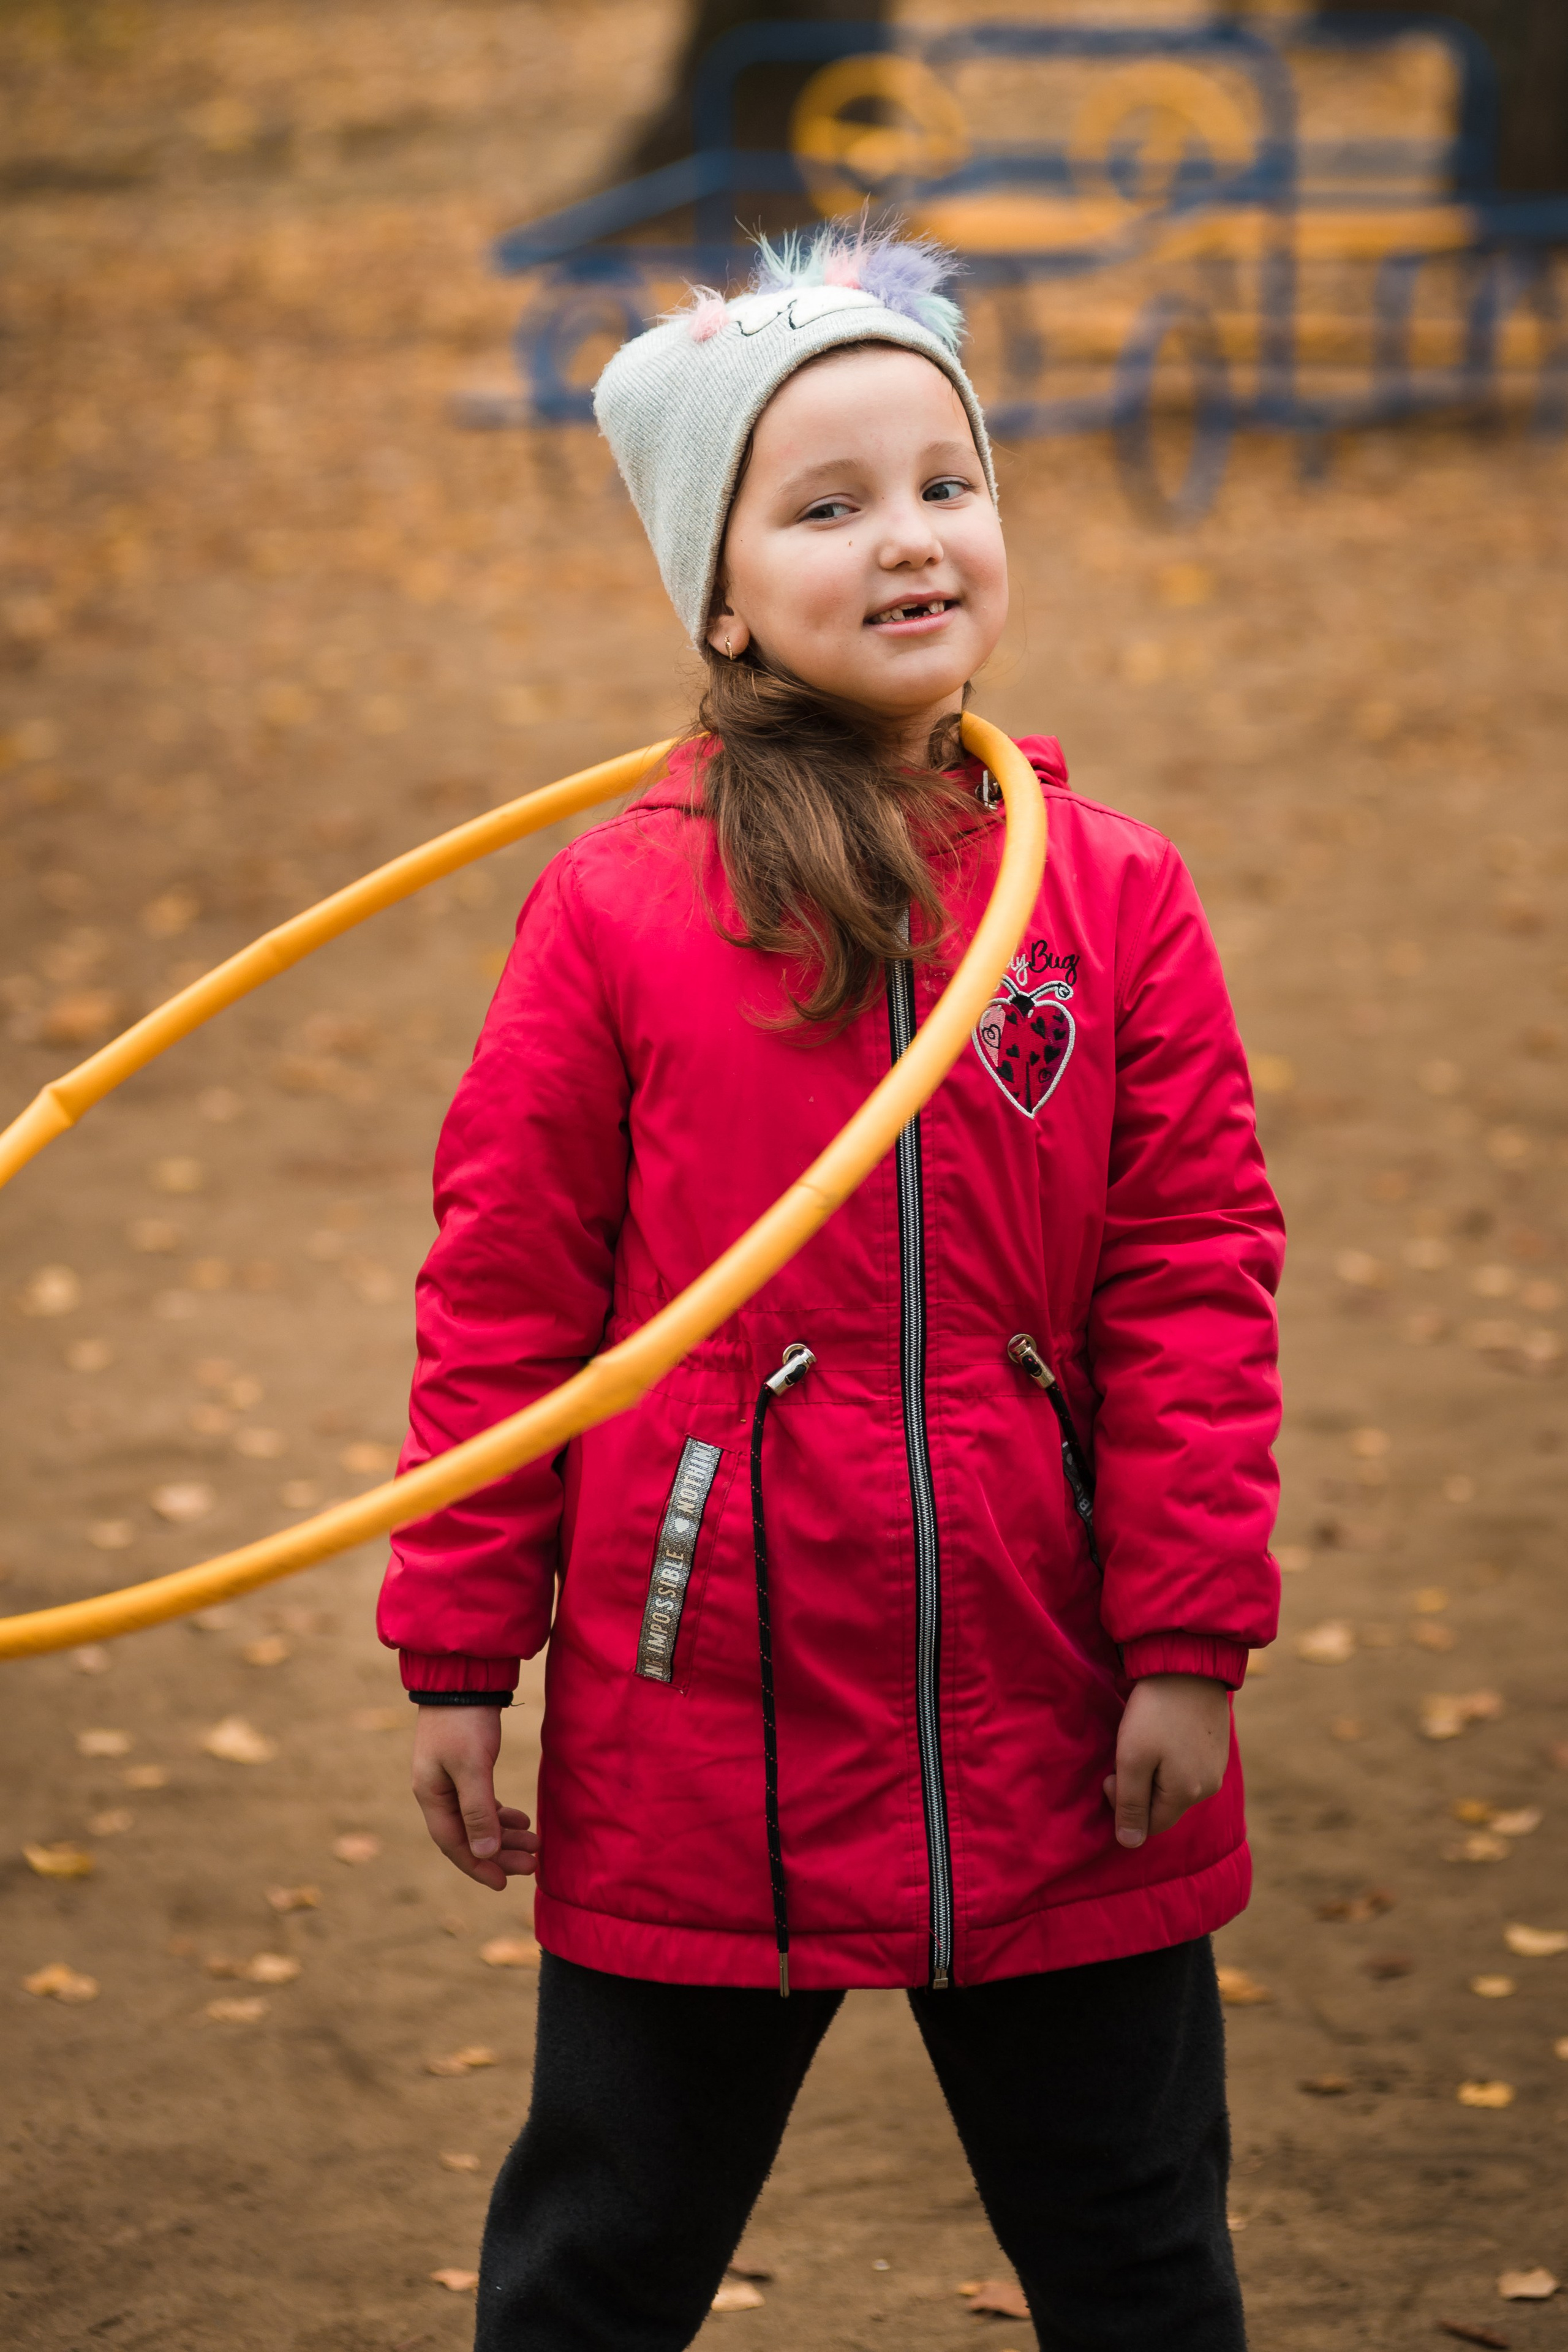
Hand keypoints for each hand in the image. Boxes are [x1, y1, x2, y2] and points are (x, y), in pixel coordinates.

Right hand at [411, 1704, 539, 1892]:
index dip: (478, 1866)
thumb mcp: (471, 1766)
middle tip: (531, 1865)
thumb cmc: (464, 1721)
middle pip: (468, 1835)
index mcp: (431, 1795)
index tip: (504, 1884)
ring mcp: (449, 1778)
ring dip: (504, 1834)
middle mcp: (437, 1791)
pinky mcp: (465, 1765)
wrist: (463, 1677)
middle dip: (499, 1853)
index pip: (454, 1843)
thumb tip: (484, 1854)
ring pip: (478, 1819)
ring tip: (534, 1844)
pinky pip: (482, 1801)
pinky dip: (501, 1814)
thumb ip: (478, 1811)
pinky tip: (521, 1820)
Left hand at [1103, 1674, 1229, 1849]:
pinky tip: (1160, 1733)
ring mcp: (1216, 1765)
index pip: (1151, 1824)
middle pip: (1164, 1806)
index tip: (1111, 1775)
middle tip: (1123, 1757)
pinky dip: (1169, 1758)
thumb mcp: (1132, 1759)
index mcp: (1188, 1794)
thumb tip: (1130, 1844)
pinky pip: (1188, 1766)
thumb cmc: (1154, 1713)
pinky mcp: (1216, 1745)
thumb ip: (1131, 1804)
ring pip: (1175, 1785)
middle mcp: (1209, 1786)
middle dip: (1138, 1789)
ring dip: (1153, 1772)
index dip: (1125, 1806)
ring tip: (1142, 1742)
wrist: (1188, 1665)